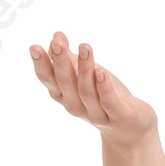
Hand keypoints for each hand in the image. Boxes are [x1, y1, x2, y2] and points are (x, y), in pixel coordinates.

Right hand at [28, 30, 158, 151]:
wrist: (130, 129)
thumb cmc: (102, 97)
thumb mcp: (84, 75)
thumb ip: (69, 59)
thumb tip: (56, 36)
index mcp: (65, 95)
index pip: (49, 79)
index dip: (41, 65)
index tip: (35, 47)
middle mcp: (76, 106)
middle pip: (66, 83)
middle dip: (61, 63)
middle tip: (57, 42)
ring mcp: (96, 114)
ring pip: (86, 91)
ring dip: (85, 69)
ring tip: (85, 46)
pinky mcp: (117, 116)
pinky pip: (108, 102)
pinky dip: (104, 87)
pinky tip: (101, 72)